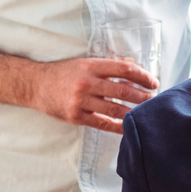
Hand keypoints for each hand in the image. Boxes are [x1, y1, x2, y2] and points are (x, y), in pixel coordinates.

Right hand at [30, 56, 157, 132]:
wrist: (36, 85)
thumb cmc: (64, 73)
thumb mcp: (85, 63)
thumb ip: (108, 67)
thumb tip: (134, 69)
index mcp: (92, 66)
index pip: (125, 69)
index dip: (143, 76)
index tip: (153, 82)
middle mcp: (87, 82)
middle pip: (123, 90)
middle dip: (143, 96)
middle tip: (154, 99)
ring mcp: (81, 100)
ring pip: (116, 109)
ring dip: (134, 112)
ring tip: (145, 112)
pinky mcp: (76, 116)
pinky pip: (103, 123)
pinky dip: (118, 127)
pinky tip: (128, 128)